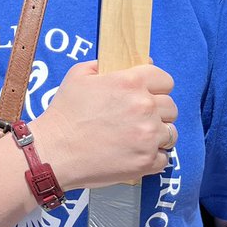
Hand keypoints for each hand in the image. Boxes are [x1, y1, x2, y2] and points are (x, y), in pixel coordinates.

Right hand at [34, 61, 177, 189]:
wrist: (55, 151)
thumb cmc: (64, 113)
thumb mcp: (78, 75)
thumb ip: (104, 66)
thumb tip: (127, 65)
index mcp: (130, 82)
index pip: (165, 80)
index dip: (156, 86)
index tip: (147, 94)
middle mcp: (144, 107)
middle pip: (171, 107)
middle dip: (157, 112)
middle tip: (138, 118)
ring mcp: (148, 136)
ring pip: (171, 133)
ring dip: (157, 135)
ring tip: (138, 138)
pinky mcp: (146, 161)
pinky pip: (165, 158)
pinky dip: (152, 157)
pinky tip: (135, 154)